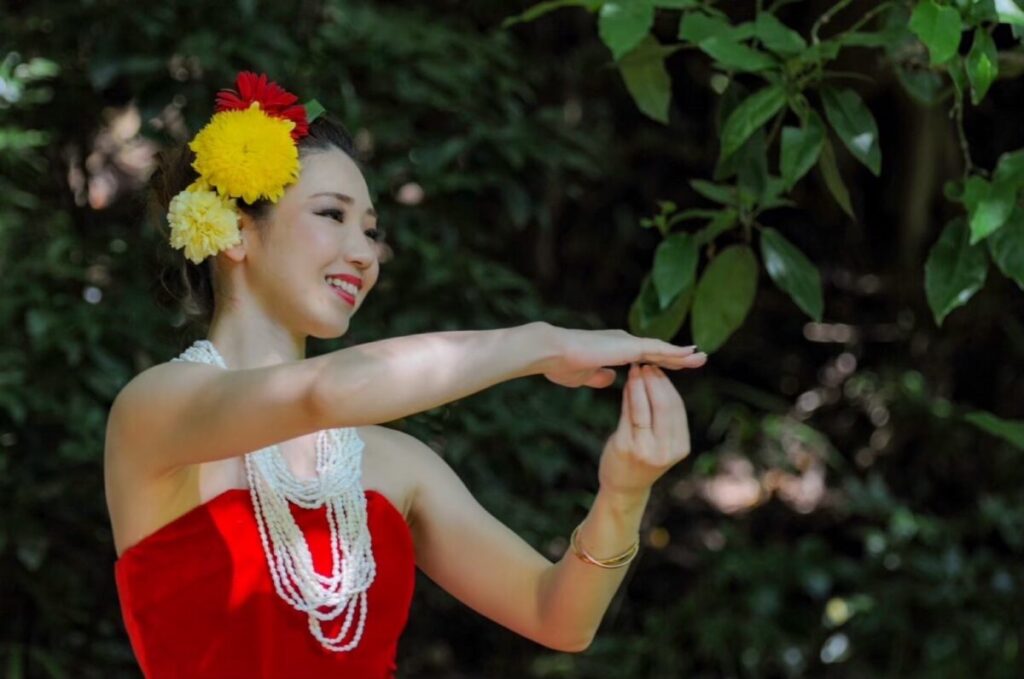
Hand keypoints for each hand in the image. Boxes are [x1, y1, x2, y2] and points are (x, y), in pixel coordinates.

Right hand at [539, 325, 706, 388]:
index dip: (659, 364)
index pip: (643, 358)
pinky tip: (691, 354)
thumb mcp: (584, 375)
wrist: (553, 353)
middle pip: (657, 352)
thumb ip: (599, 376)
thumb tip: (611, 379)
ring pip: (662, 350)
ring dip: (682, 355)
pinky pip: (659, 349)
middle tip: (697, 358)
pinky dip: (675, 352)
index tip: (673, 368)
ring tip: (701, 357)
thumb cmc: (561, 364)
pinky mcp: (629, 346)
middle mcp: (624, 343)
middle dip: (677, 357)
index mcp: (614, 350)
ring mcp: (628, 343)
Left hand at [598, 363, 694, 495]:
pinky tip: (626, 384)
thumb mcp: (662, 441)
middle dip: (655, 381)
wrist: (624, 487)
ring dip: (640, 384)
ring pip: (645, 408)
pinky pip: (629, 414)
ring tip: (636, 369)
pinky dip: (629, 396)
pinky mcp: (626, 447)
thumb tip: (660, 377)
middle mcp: (666, 450)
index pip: (677, 408)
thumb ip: (664, 416)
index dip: (669, 385)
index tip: (660, 367)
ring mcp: (646, 450)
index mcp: (681, 447)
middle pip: (664, 405)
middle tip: (647, 364)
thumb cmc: (643, 457)